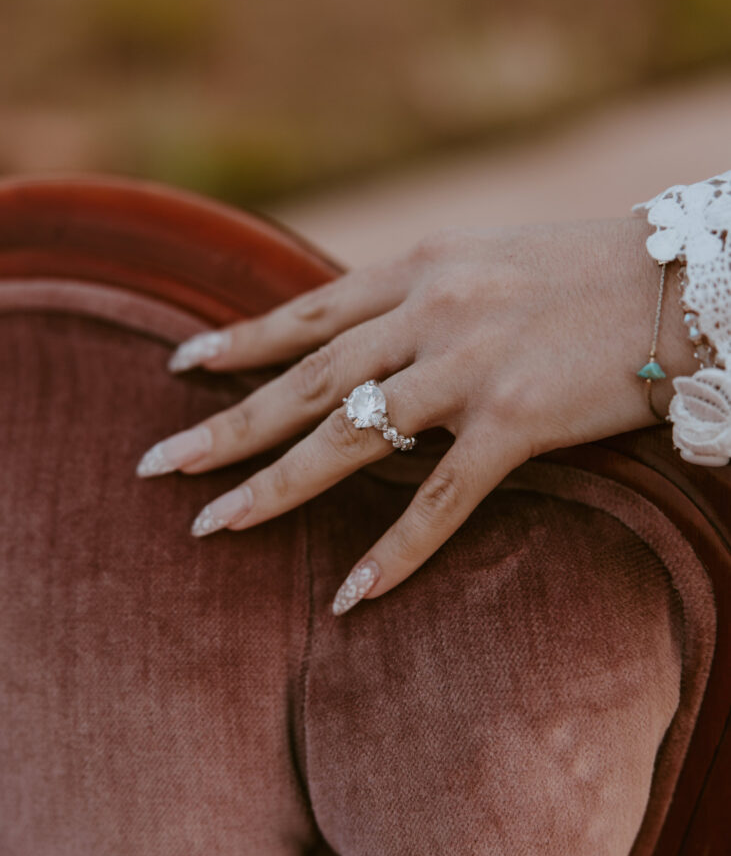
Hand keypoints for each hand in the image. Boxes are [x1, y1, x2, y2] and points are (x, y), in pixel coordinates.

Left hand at [135, 216, 696, 614]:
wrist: (678, 281)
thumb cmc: (582, 270)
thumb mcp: (483, 260)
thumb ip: (417, 293)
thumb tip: (359, 331)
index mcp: (419, 269)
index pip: (308, 312)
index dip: (240, 342)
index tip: (182, 368)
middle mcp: (430, 312)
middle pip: (307, 380)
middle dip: (228, 425)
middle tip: (160, 464)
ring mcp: (468, 367)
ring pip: (349, 437)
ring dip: (276, 486)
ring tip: (214, 523)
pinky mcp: (514, 422)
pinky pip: (438, 499)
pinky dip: (393, 552)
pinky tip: (350, 595)